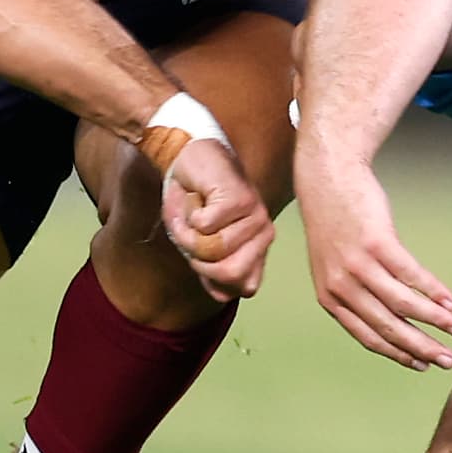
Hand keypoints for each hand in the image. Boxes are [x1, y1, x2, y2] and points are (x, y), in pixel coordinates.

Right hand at [155, 137, 272, 298]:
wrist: (190, 158)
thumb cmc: (194, 202)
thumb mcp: (199, 245)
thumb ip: (213, 271)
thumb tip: (223, 294)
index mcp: (258, 249)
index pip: (243, 288)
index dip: (212, 279)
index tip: (200, 255)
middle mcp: (264, 234)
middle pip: (230, 273)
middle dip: (198, 261)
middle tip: (192, 236)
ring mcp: (256, 215)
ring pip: (213, 249)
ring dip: (188, 234)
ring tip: (191, 215)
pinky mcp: (241, 198)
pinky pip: (204, 226)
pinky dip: (187, 217)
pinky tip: (194, 200)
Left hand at [296, 149, 451, 370]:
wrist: (326, 179)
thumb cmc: (335, 224)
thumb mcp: (332, 266)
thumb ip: (354, 294)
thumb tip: (394, 320)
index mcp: (330, 298)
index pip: (369, 336)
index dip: (398, 354)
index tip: (421, 365)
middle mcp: (341, 286)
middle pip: (389, 326)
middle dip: (422, 347)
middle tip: (448, 361)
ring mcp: (358, 265)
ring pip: (404, 304)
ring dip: (436, 321)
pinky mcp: (376, 243)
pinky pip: (411, 274)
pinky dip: (434, 291)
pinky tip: (450, 301)